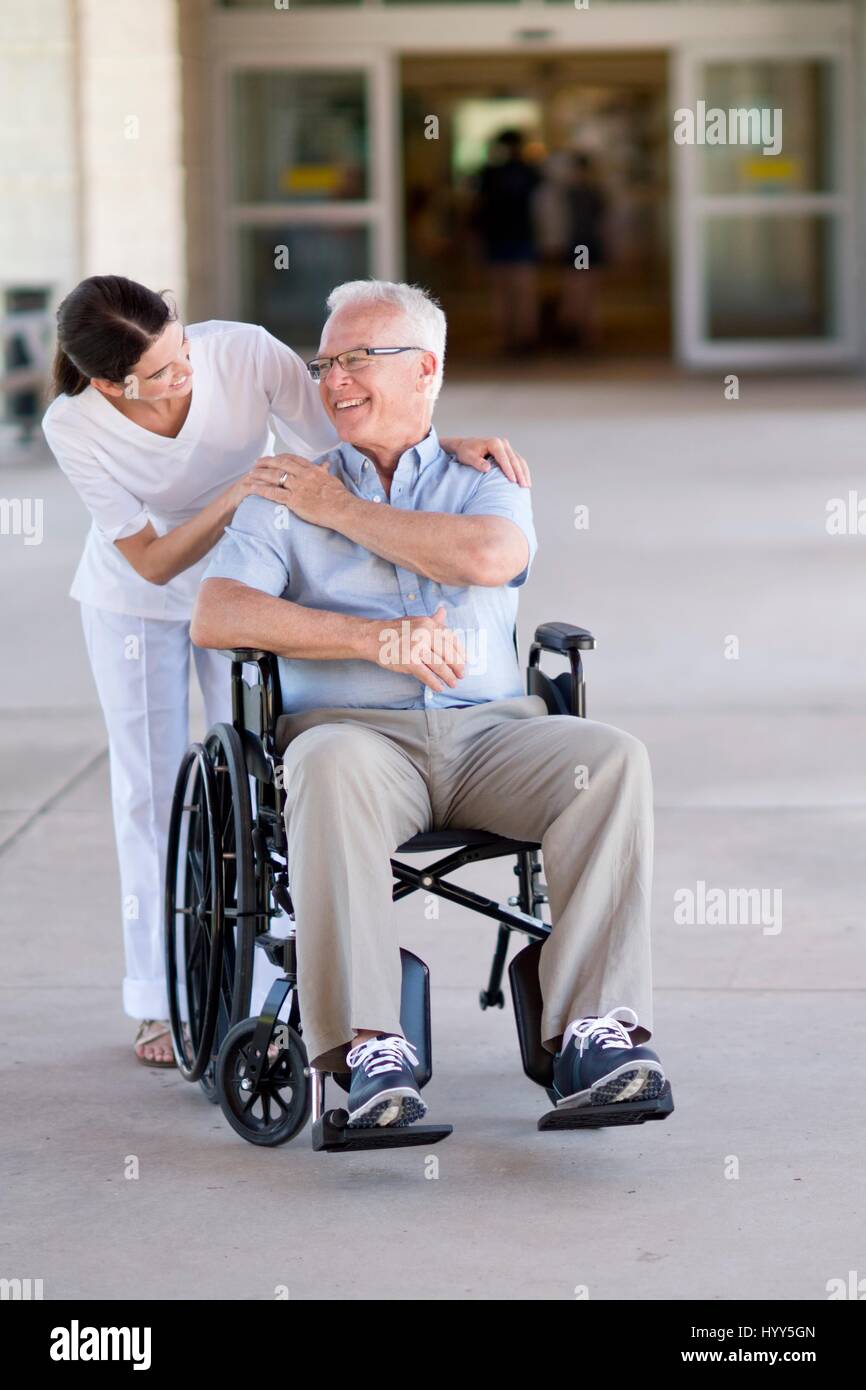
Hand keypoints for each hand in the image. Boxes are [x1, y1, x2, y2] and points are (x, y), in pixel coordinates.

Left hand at [232, 454, 349, 525]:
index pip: (293, 459)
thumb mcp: (332, 479)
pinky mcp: (294, 500)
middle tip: (257, 463)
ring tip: (251, 474)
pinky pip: (274, 493)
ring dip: (260, 474)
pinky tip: (252, 488)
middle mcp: (303, 475)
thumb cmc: (340, 497)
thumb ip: (324, 471)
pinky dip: (261, 489)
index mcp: (312, 469)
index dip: (280, 457)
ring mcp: (298, 487)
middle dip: (266, 462)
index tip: (273, 457)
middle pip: (280, 464)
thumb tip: (326, 465)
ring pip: (274, 477)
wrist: (343, 509)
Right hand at [361, 605, 464, 692]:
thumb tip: (444, 611)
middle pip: (447, 653)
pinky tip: (440, 687)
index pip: (450, 638)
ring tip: (454, 683)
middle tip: (462, 674)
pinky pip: (426, 675)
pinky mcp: (409, 661)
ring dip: (449, 676)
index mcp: (428, 624)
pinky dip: (435, 683)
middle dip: (457, 666)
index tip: (465, 660)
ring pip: (439, 665)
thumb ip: (432, 620)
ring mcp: (417, 648)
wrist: (372, 637)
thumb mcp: (415, 621)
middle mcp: (425, 634)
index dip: (460, 651)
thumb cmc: (394, 630)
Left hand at [444, 435, 531, 486]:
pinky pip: (518, 461)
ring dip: (524, 473)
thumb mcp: (468, 457)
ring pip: (519, 460)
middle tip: (524, 486)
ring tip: (527, 485)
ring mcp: (507, 447)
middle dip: (520, 473)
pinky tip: (525, 480)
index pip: (504, 458)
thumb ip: (477, 462)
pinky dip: (522, 470)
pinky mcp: (508, 451)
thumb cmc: (466, 452)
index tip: (513, 481)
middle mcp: (502, 443)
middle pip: (514, 459)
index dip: (509, 470)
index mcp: (494, 443)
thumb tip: (488, 468)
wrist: (466, 445)